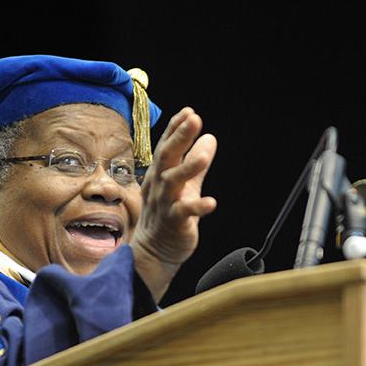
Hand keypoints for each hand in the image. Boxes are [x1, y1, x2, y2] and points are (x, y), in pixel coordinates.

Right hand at [130, 107, 216, 301]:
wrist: (154, 252)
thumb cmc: (168, 215)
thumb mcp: (185, 184)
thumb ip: (196, 161)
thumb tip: (209, 137)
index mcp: (160, 174)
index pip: (166, 146)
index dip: (176, 129)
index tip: (189, 112)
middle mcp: (159, 186)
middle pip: (166, 158)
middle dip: (179, 138)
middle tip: (194, 119)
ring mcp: (164, 204)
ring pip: (173, 183)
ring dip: (188, 168)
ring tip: (203, 156)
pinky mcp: (173, 223)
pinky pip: (184, 213)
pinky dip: (197, 207)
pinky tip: (211, 202)